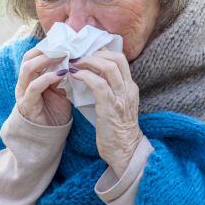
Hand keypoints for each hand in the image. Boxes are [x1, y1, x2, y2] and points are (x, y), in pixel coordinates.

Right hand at [15, 47, 71, 126]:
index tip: (64, 41)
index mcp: (30, 78)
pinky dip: (48, 77)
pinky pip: (34, 86)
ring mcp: (23, 93)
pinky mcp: (26, 104)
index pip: (33, 55)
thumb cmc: (54, 113)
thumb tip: (75, 61)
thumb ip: (63, 76)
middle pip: (28, 57)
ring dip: (46, 59)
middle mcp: (24, 83)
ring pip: (28, 68)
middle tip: (64, 46)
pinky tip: (61, 74)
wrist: (47, 138)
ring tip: (63, 56)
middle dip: (46, 49)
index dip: (47, 46)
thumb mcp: (61, 90)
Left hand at [69, 49, 143, 176]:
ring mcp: (120, 97)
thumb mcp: (117, 106)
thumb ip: (109, 91)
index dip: (102, 52)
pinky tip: (74, 76)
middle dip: (95, 53)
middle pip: (116, 58)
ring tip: (74, 63)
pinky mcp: (110, 107)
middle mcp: (128, 89)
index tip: (86, 53)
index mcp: (130, 87)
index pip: (120, 59)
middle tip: (78, 55)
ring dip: (88, 61)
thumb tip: (90, 77)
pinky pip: (98, 84)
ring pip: (108, 67)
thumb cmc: (117, 132)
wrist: (125, 152)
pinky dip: (85, 76)